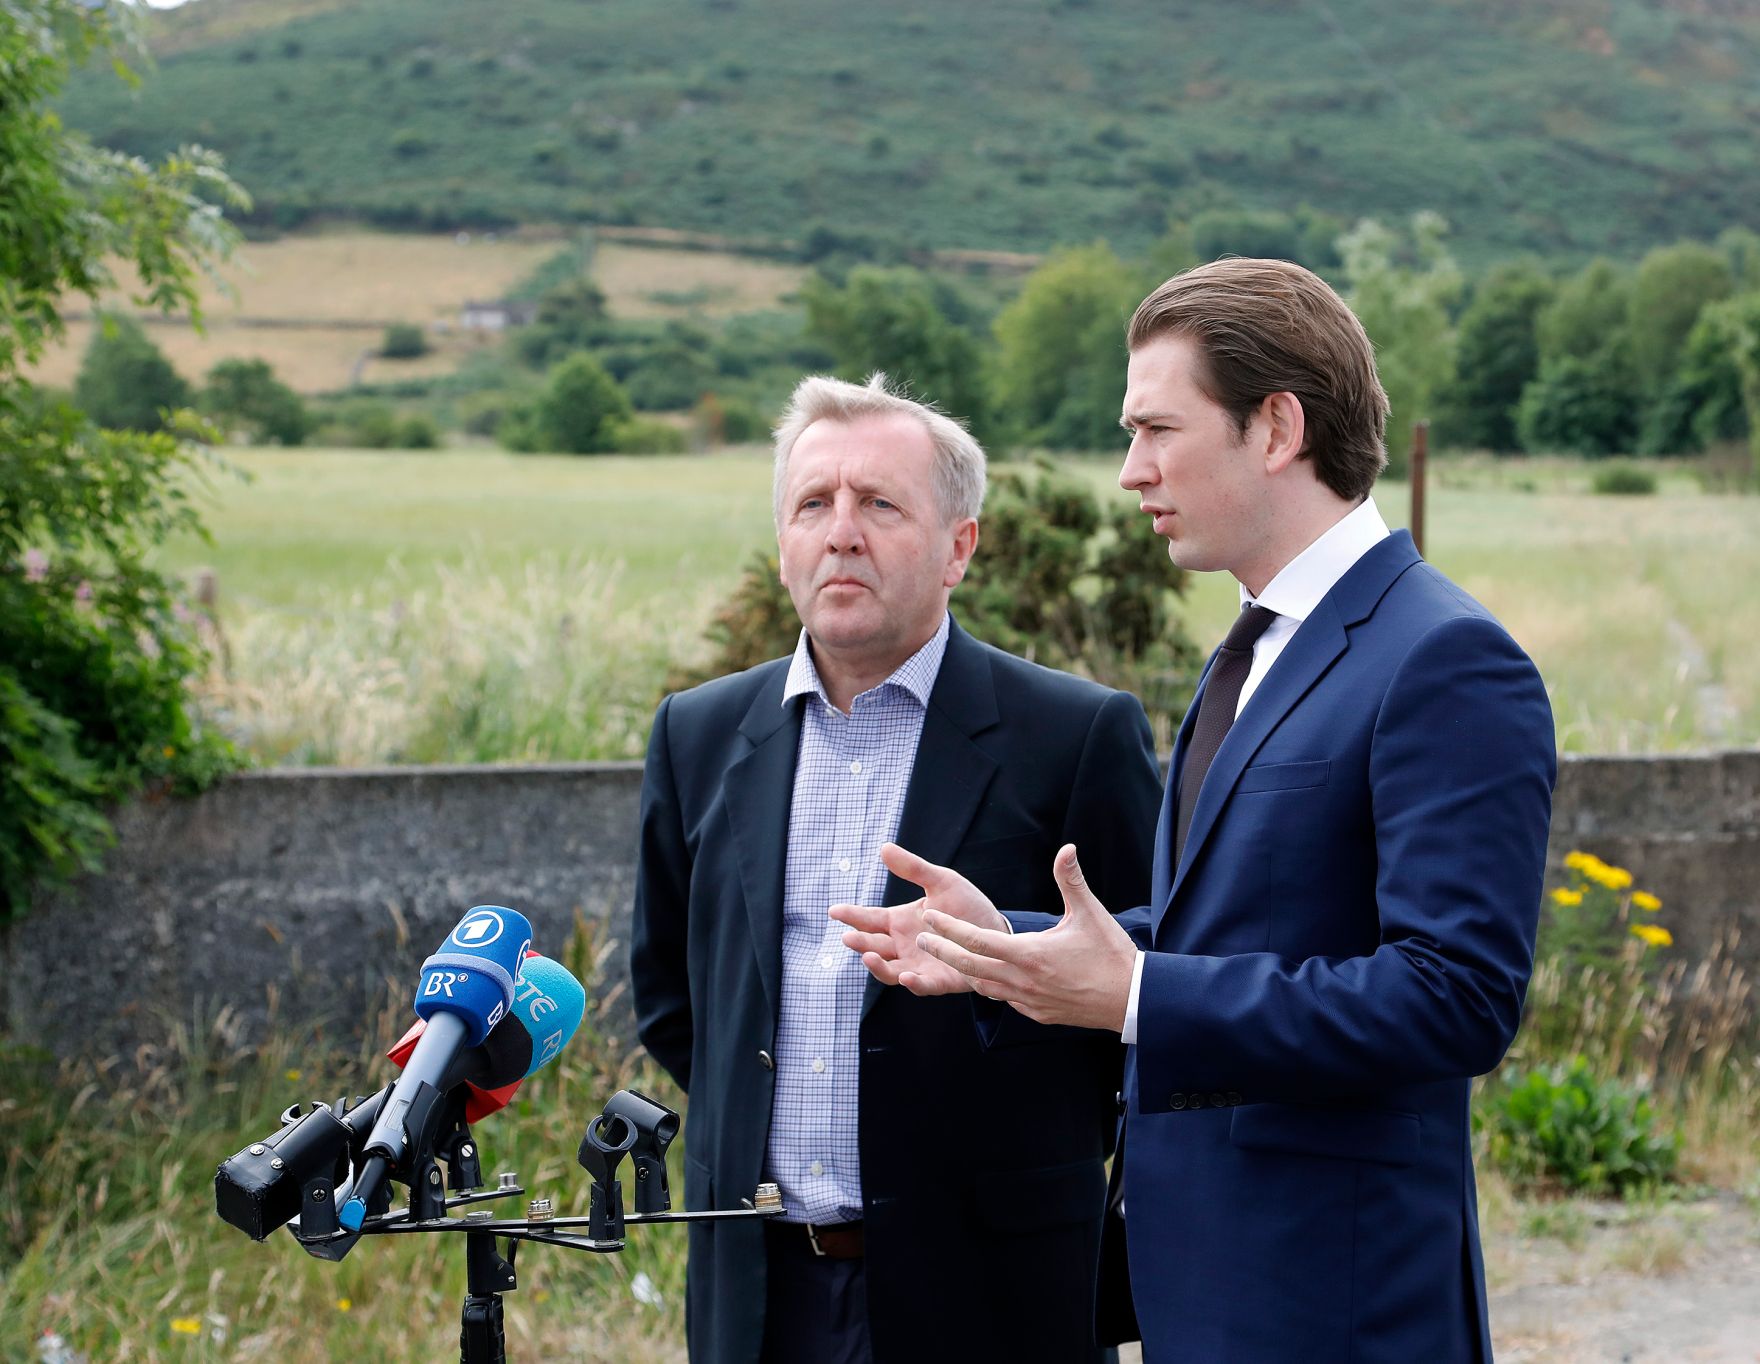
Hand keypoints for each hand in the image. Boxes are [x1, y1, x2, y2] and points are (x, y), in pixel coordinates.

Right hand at [829, 842, 1006, 994]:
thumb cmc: (967, 907)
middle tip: (848, 937)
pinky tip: (906, 978)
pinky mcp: (939, 981)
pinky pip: (922, 986)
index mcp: (900, 922)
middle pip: (874, 946)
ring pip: (890, 971)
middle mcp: (904, 946)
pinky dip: (912, 984)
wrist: (997, 931)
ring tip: (869, 956)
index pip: (869, 919)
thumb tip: (884, 847)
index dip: (851, 915)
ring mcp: (918, 965)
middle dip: (859, 942)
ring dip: (878, 966)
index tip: (834, 911)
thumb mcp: (942, 881)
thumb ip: (913, 868)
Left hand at [916, 844, 1135, 1032]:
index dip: (949, 928)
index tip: (929, 916)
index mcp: (1030, 953)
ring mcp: (1029, 1001)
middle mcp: (1023, 980)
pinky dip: (990, 986)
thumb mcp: (1090, 913)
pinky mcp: (1038, 1014)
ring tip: (946, 956)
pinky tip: (986, 976)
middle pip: (969, 966)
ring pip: (984, 986)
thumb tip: (1067, 848)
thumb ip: (1071, 880)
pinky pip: (1004, 999)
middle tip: (922, 938)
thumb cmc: (1112, 954)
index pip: (977, 940)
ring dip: (963, 971)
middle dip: (942, 951)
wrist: (1131, 999)